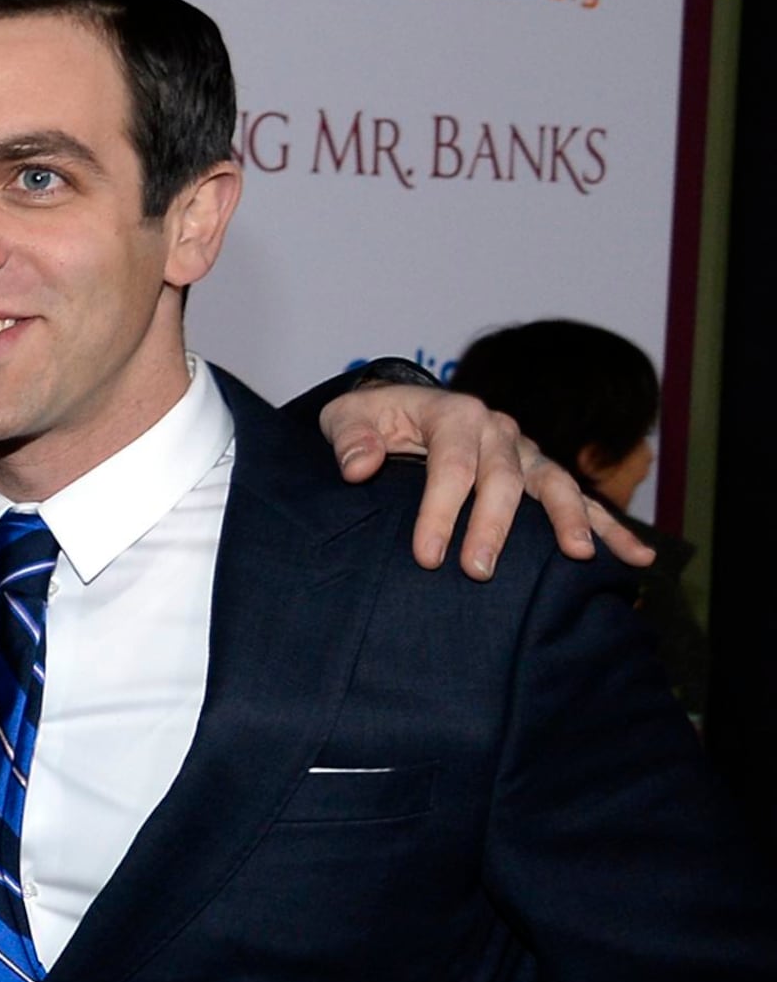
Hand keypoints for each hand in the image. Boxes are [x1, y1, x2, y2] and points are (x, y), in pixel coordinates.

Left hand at [322, 383, 653, 578]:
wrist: (398, 410)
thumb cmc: (371, 420)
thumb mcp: (345, 419)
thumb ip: (350, 439)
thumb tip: (358, 467)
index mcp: (453, 412)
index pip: (451, 464)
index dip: (440, 510)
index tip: (426, 556)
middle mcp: (496, 429)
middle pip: (503, 479)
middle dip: (494, 526)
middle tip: (478, 571)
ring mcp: (524, 451)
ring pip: (554, 484)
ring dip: (570, 520)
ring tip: (581, 556)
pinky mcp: (538, 473)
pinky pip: (580, 499)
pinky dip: (608, 526)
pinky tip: (636, 555)